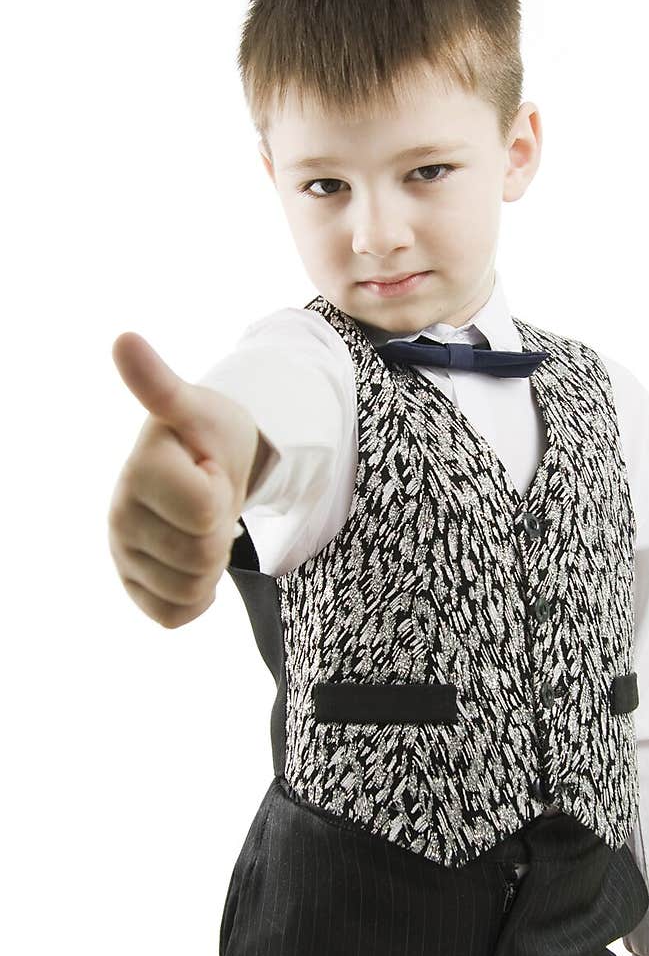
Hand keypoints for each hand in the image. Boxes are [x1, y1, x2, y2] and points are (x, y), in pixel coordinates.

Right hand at [108, 331, 260, 627]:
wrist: (206, 464)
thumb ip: (161, 385)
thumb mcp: (198, 407)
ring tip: (202, 525)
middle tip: (210, 498)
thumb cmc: (207, 433)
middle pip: (203, 554)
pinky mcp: (133, 584)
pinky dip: (197, 596)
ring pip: (192, 588)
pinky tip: (194, 560)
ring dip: (212, 562)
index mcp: (137, 471)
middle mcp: (118, 514)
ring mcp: (122, 553)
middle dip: (221, 529)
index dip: (223, 491)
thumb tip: (123, 339)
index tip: (208, 468)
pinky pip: (174, 615)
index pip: (206, 511)